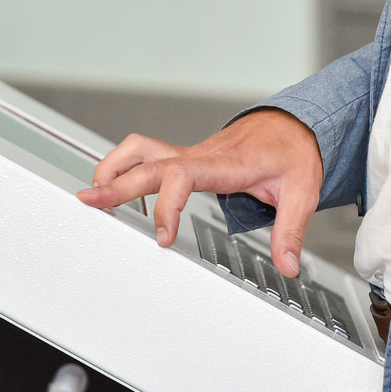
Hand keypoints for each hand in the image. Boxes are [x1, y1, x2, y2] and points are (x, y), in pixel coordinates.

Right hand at [78, 109, 323, 277]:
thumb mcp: (302, 192)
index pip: (184, 174)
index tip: (163, 235)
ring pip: (142, 149)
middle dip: (117, 183)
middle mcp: (202, 156)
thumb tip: (288, 265)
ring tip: (93, 192)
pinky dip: (125, 166)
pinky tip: (115, 184)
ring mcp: (192, 154)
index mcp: (226, 164)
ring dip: (114, 166)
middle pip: (150, 163)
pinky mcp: (188, 158)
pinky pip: (148, 155)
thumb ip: (291, 231)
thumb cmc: (293, 152)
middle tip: (89, 201)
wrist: (293, 125)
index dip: (168, 204)